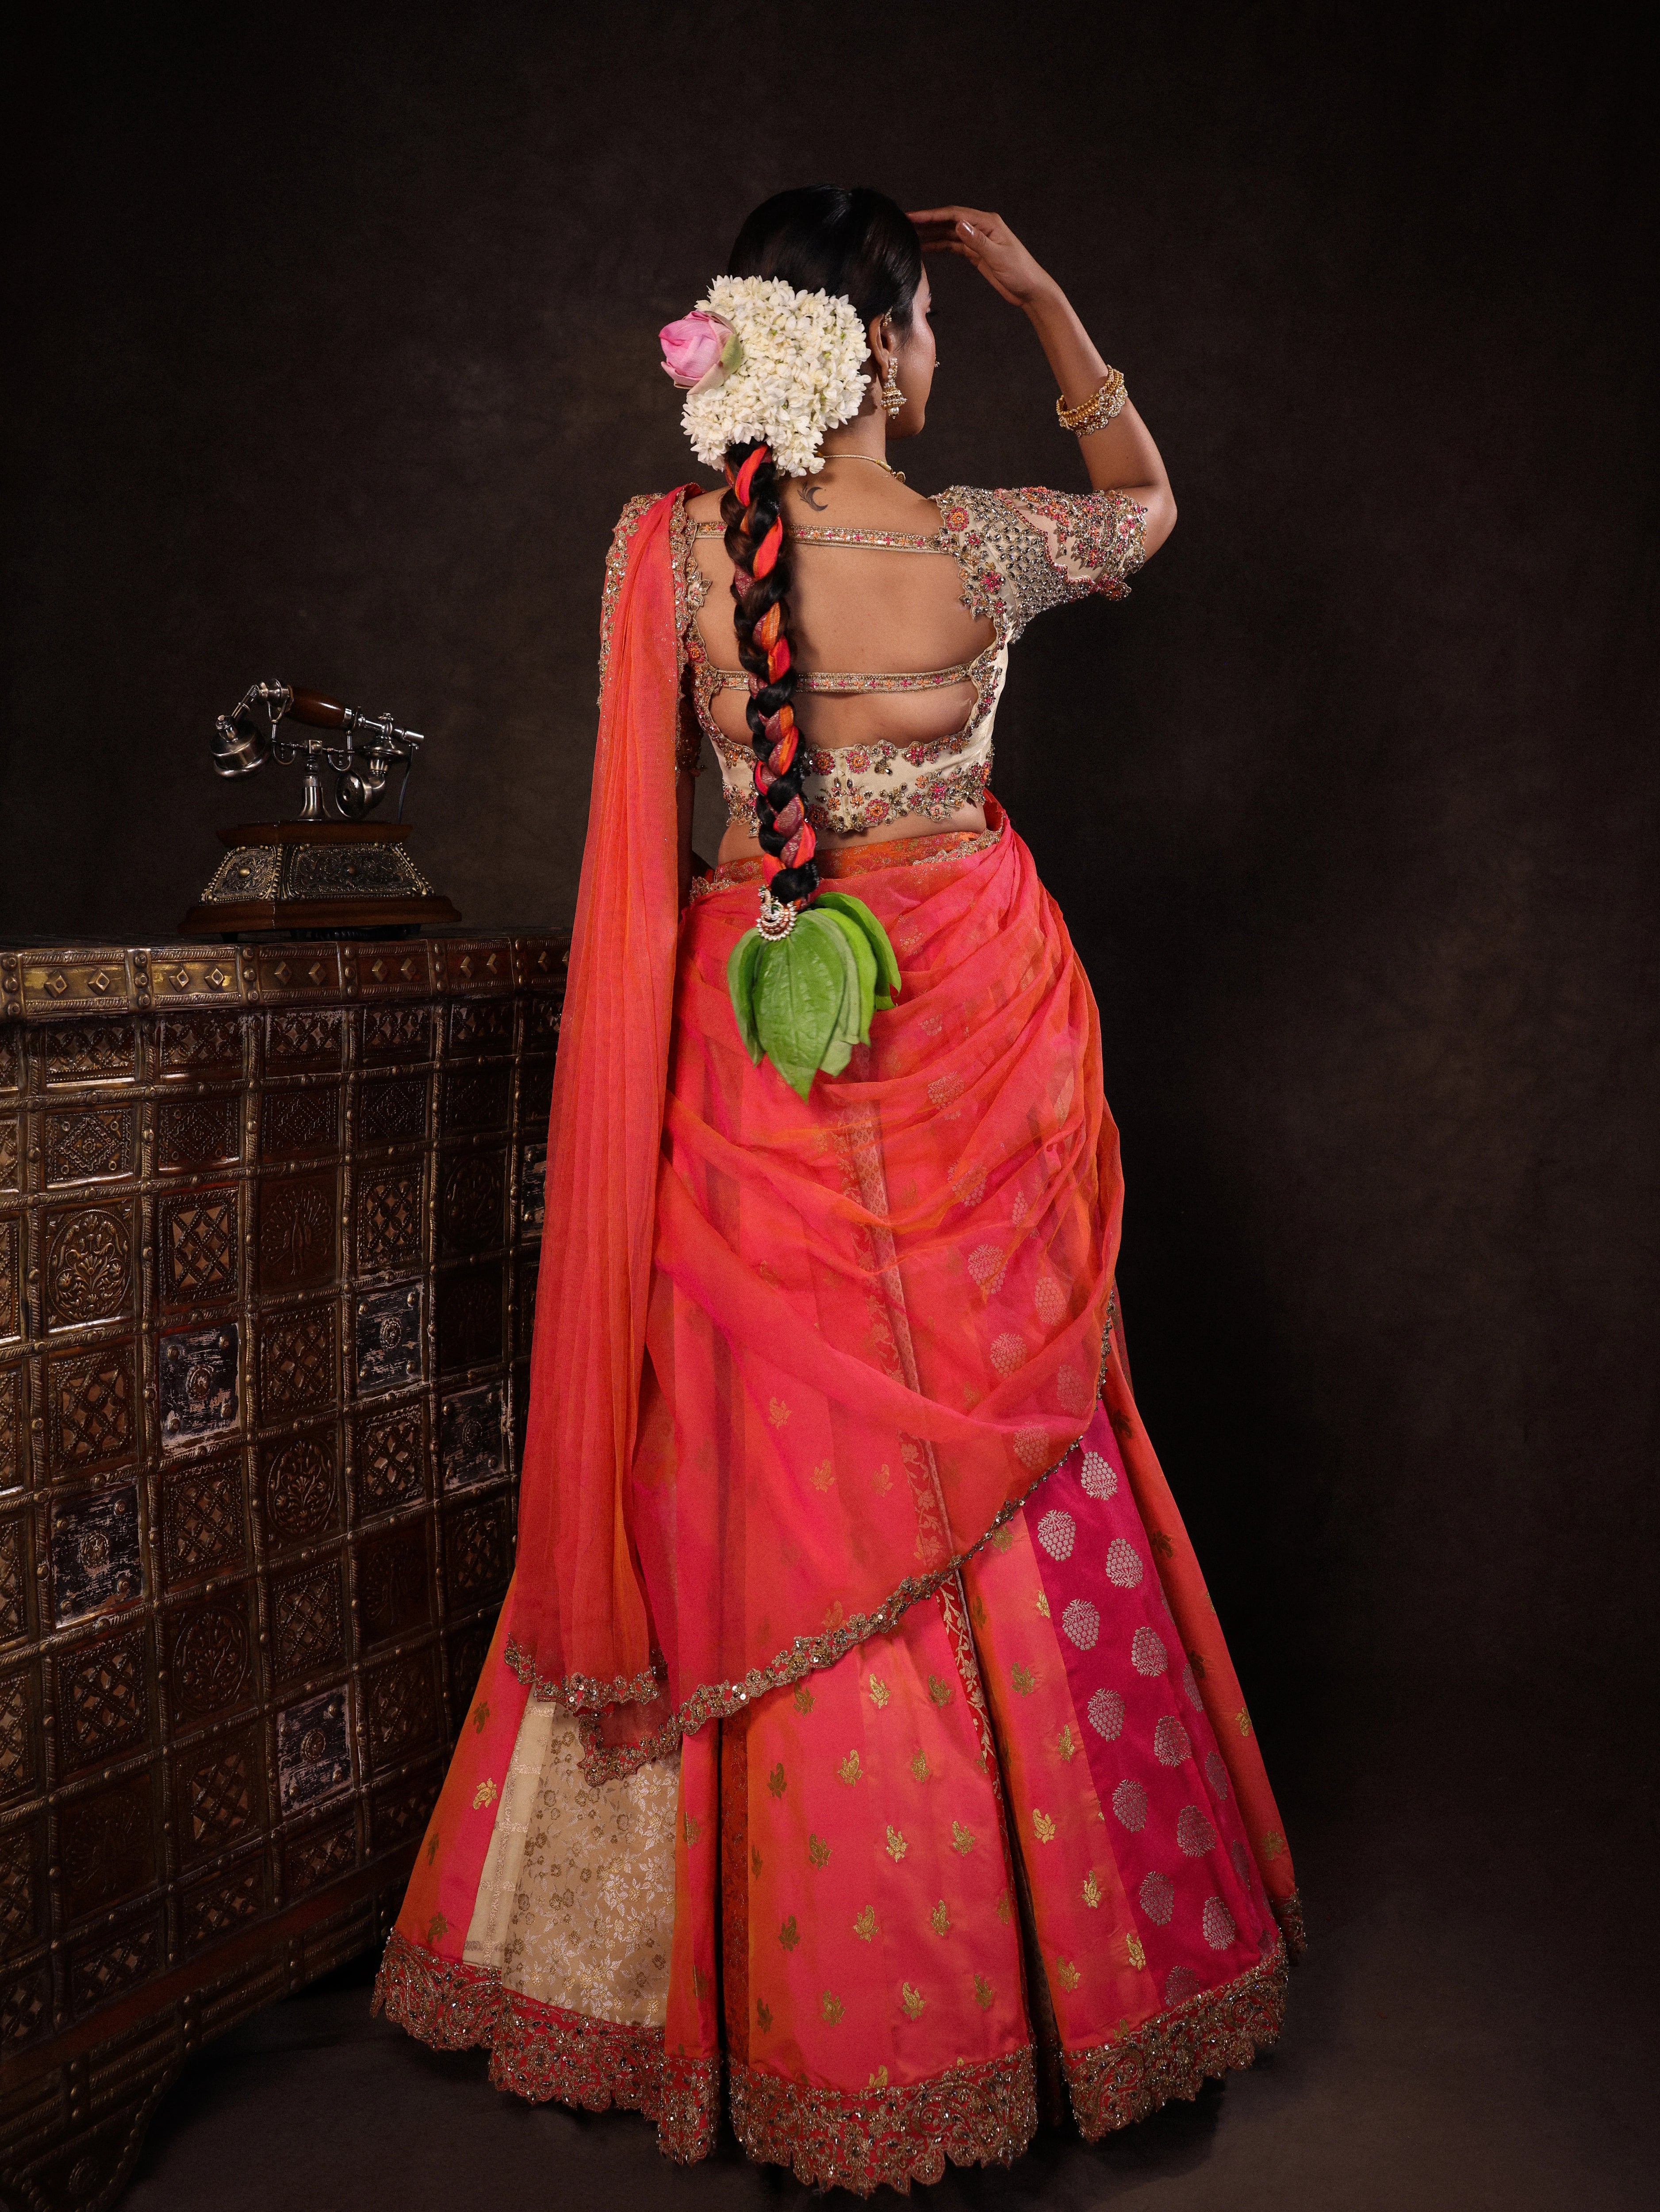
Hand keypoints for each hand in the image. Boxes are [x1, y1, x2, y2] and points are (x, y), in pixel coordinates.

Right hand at [908, 206, 1055, 307]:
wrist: (1031, 290)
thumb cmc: (1020, 272)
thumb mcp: (998, 256)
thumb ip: (977, 240)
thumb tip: (958, 225)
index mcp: (987, 223)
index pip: (954, 215)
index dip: (932, 215)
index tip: (912, 217)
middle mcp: (981, 227)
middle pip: (948, 221)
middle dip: (927, 222)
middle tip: (904, 224)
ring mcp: (978, 240)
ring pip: (949, 234)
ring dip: (930, 234)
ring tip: (910, 236)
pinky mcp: (976, 253)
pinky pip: (953, 246)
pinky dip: (939, 246)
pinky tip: (925, 248)